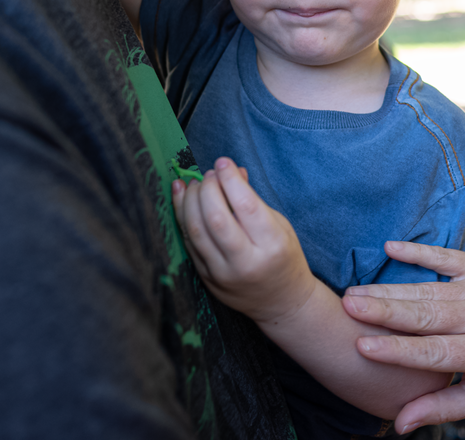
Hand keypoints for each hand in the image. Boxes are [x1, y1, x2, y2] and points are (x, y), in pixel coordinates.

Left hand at [172, 157, 316, 323]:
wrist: (280, 302)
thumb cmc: (283, 257)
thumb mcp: (280, 226)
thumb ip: (254, 200)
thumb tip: (232, 171)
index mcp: (272, 245)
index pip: (246, 206)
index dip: (230, 180)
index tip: (223, 162)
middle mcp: (246, 262)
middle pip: (217, 219)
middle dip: (208, 189)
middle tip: (210, 174)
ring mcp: (223, 273)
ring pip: (197, 231)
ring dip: (190, 201)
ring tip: (194, 183)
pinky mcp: (207, 278)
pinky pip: (189, 243)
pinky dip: (182, 216)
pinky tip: (181, 196)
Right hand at [341, 241, 464, 430]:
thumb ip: (442, 407)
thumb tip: (400, 424)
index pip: (434, 353)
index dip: (397, 350)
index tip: (362, 345)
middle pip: (426, 314)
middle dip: (384, 310)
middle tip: (346, 305)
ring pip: (428, 289)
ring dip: (388, 289)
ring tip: (353, 291)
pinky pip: (445, 256)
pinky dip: (417, 252)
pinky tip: (389, 247)